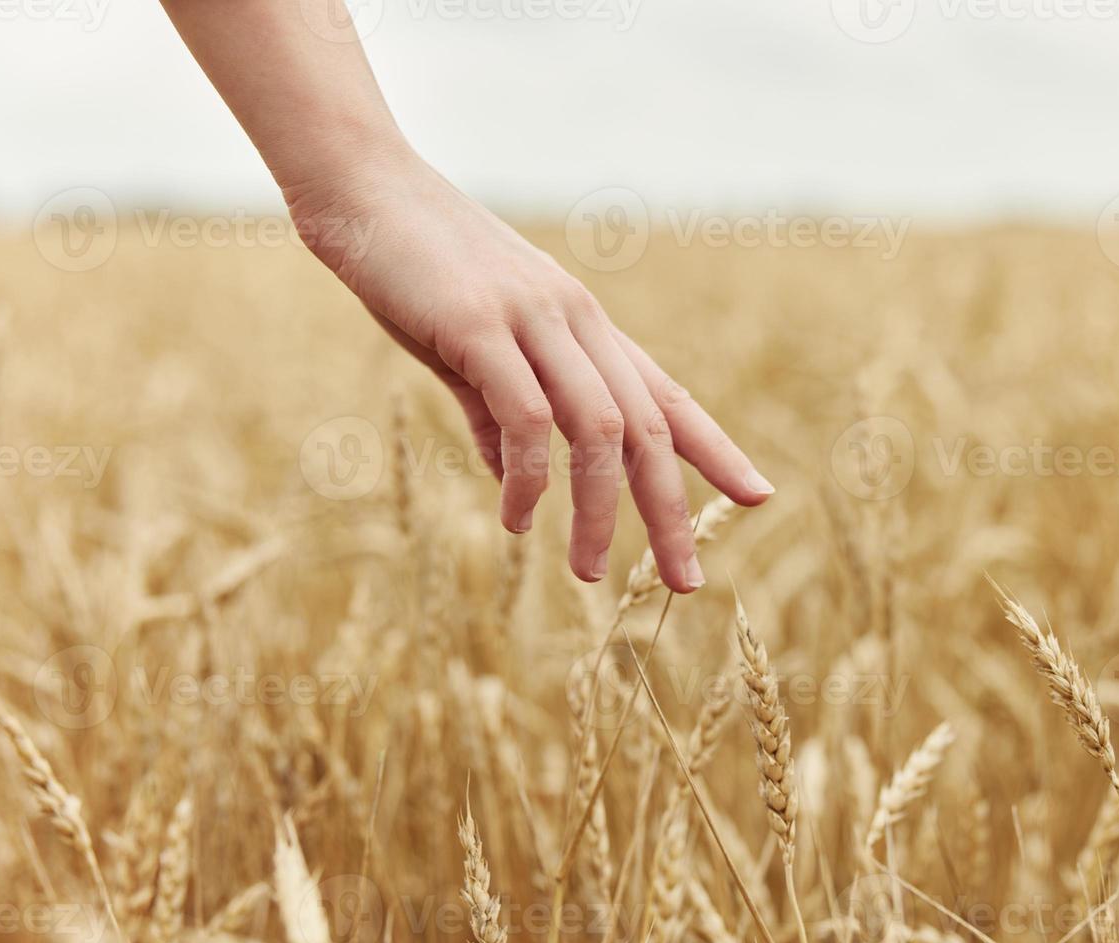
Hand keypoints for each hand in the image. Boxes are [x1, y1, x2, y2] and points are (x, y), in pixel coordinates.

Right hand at [286, 150, 773, 592]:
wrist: (359, 186)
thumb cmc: (412, 268)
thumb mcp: (467, 348)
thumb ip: (493, 410)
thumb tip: (508, 474)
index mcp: (583, 325)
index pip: (666, 396)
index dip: (716, 450)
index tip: (759, 497)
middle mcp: (576, 320)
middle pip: (648, 428)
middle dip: (671, 511)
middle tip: (685, 581)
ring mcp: (534, 319)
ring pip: (599, 430)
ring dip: (599, 511)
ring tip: (585, 572)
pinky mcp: (481, 324)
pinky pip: (527, 418)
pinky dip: (528, 479)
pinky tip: (515, 520)